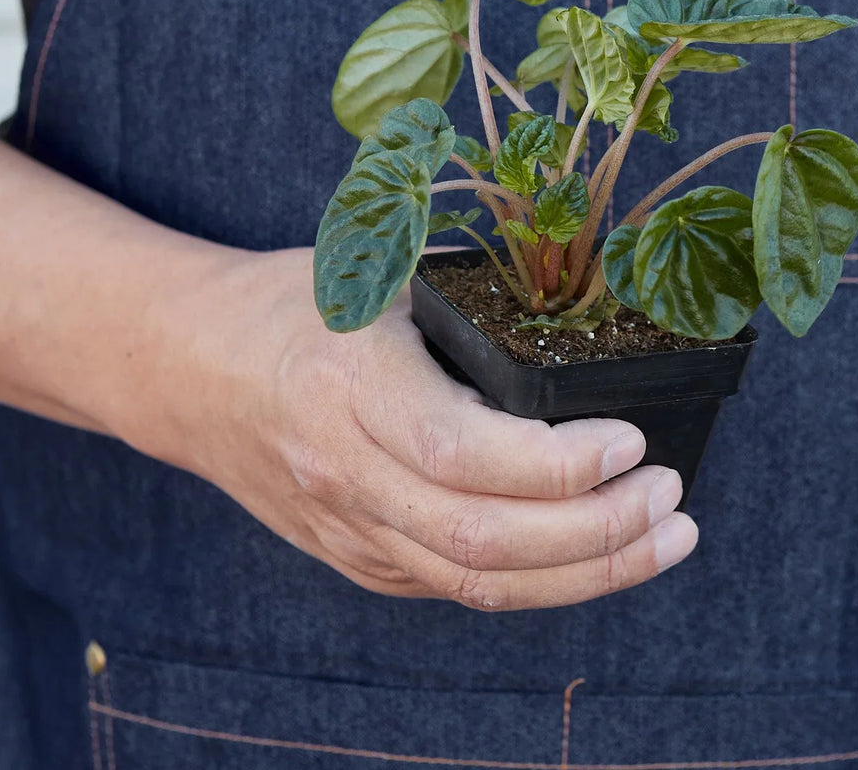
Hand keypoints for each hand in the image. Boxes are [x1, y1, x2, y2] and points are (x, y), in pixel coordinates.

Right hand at [162, 248, 698, 610]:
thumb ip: (459, 299)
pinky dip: (538, 579)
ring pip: (477, 585)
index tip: (632, 439)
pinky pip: (456, 587)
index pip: (462, 453)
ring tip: (665, 539)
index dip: (557, 463)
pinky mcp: (356, 557)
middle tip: (672, 498)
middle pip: (483, 542)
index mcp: (349, 387)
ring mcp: (348, 529)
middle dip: (598, 533)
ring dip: (587, 574)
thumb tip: (577, 301)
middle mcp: (346, 474)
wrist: (185, 369)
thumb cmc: (287, 304)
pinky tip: (595, 551)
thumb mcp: (368, 270)